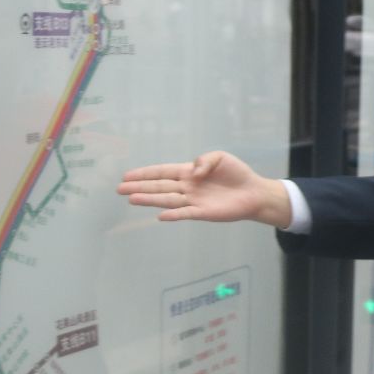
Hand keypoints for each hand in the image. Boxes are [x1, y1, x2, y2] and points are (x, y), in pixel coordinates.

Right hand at [118, 152, 291, 226]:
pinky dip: (174, 215)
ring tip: (132, 199)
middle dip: (139, 187)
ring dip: (150, 200)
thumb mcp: (220, 157)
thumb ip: (204, 160)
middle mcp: (187, 187)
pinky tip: (160, 216)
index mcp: (189, 172)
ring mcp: (194, 200)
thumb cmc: (236, 174)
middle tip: (119, 189)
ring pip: (167, 200)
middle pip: (159, 186)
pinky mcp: (204, 212)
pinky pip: (186, 213)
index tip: (126, 175)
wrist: (254, 192)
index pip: (162, 171)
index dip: (145, 173)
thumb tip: (192, 171)